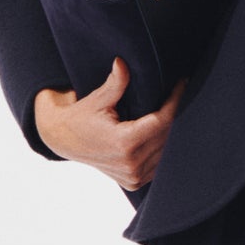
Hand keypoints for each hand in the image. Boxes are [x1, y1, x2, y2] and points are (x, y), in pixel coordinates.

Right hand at [32, 60, 186, 189]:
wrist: (63, 140)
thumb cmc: (80, 117)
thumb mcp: (97, 99)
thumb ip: (115, 83)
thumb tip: (122, 62)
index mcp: (124, 143)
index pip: (162, 121)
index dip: (175, 101)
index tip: (182, 84)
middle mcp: (131, 164)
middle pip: (166, 135)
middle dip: (175, 114)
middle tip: (180, 92)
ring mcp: (133, 176)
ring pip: (166, 151)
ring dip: (171, 132)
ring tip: (173, 110)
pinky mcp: (133, 182)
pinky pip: (158, 164)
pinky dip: (161, 148)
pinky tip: (161, 132)